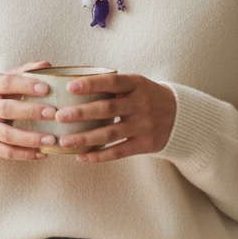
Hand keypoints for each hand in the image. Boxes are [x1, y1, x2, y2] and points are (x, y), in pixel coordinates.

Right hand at [0, 61, 56, 159]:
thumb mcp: (4, 80)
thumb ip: (25, 72)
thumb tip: (47, 65)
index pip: (7, 83)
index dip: (27, 85)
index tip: (46, 89)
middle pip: (7, 109)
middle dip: (31, 112)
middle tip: (53, 113)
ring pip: (8, 135)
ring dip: (31, 138)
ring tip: (52, 138)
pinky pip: (6, 153)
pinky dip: (26, 154)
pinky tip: (43, 152)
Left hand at [54, 73, 175, 162]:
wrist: (178, 115)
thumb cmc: (145, 96)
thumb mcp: (135, 83)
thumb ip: (111, 85)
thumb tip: (71, 86)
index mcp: (136, 84)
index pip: (112, 82)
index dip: (91, 84)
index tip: (69, 87)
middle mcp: (141, 104)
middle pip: (108, 109)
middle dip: (81, 113)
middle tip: (59, 116)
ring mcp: (144, 125)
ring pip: (110, 133)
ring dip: (85, 138)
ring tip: (64, 141)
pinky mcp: (145, 144)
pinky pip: (119, 152)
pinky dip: (99, 156)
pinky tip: (81, 156)